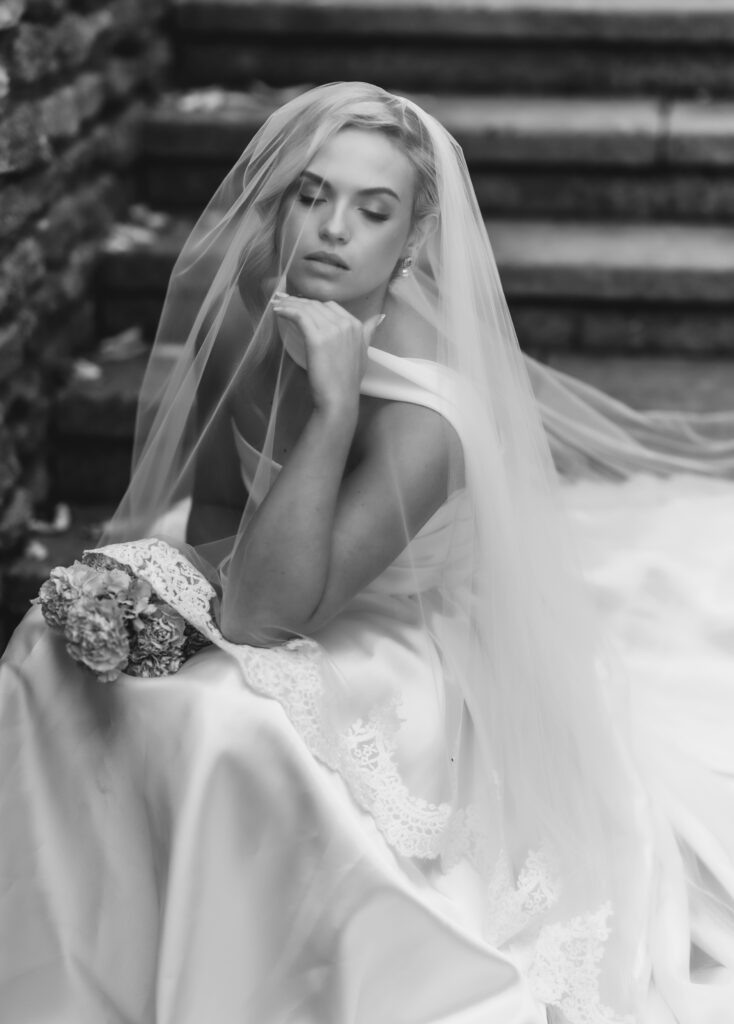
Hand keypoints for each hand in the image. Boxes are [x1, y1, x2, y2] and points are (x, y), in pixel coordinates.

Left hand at [271, 294, 382, 416]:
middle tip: (283, 300)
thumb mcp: (364, 352)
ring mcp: (332, 330)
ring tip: (278, 304)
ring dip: (290, 304)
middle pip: (317, 305)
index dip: (314, 304)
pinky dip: (287, 311)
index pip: (331, 306)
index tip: (300, 304)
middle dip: (299, 301)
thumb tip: (378, 318)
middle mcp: (345, 323)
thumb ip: (368, 332)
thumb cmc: (348, 380)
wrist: (340, 398)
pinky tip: (278, 311)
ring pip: (307, 309)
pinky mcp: (317, 338)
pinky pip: (299, 317)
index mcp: (356, 326)